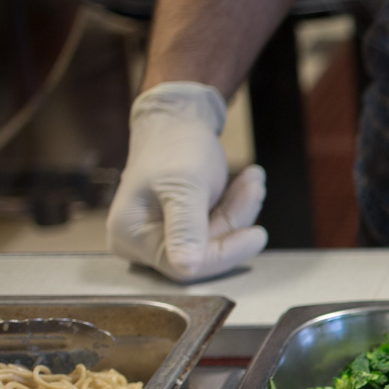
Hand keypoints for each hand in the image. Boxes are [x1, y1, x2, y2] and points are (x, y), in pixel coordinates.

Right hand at [107, 82, 267, 281]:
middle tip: (254, 187)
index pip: (185, 266)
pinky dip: (234, 207)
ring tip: (252, 178)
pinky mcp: (180, 228)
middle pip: (203, 253)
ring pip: (215, 239)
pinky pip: (216, 229)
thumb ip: (186, 228)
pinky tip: (245, 183)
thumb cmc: (174, 146)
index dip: (225, 253)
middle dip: (234, 220)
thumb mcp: (185, 186)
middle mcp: (140, 241)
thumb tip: (186, 268)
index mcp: (130, 235)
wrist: (176, 120)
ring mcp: (161, 235)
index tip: (258, 235)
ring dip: (239, 209)